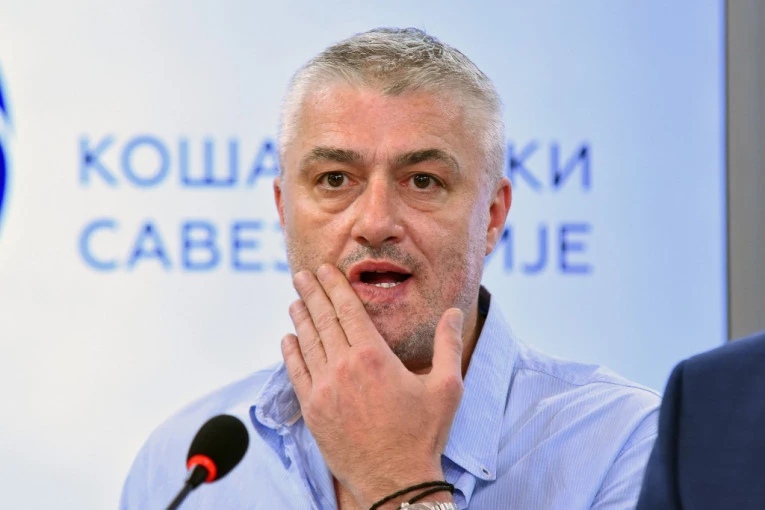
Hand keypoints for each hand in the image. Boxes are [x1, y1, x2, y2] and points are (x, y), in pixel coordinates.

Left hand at [281, 264, 463, 507]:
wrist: (395, 480)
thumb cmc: (423, 435)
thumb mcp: (447, 387)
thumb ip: (448, 345)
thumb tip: (454, 312)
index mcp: (374, 356)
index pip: (347, 309)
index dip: (334, 286)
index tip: (324, 269)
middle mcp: (344, 367)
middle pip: (323, 320)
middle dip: (312, 293)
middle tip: (301, 274)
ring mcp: (324, 389)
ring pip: (307, 343)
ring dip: (300, 318)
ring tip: (295, 300)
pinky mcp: (313, 411)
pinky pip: (296, 373)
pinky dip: (290, 353)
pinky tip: (287, 339)